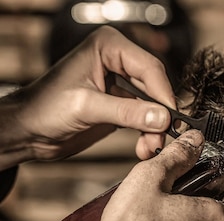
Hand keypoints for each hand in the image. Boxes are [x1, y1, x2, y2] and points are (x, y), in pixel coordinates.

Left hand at [0, 26, 173, 168]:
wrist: (28, 131)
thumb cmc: (44, 109)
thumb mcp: (87, 108)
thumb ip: (127, 112)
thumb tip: (162, 117)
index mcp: (108, 47)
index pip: (150, 68)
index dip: (164, 95)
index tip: (171, 120)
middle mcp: (117, 61)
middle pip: (156, 87)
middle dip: (160, 116)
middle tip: (161, 139)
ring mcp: (121, 83)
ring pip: (154, 105)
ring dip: (155, 129)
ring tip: (149, 148)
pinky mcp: (121, 104)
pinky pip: (146, 118)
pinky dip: (148, 134)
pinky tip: (144, 147)